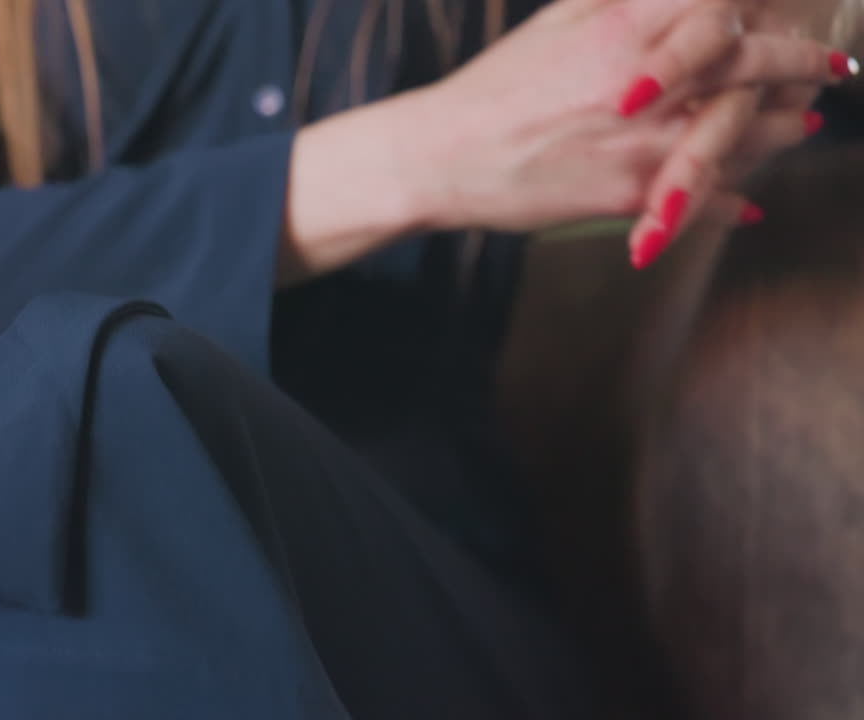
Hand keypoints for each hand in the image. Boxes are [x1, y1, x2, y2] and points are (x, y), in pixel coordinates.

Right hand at [387, 0, 846, 233]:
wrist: (441, 157)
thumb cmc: (493, 89)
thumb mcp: (557, 22)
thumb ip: (621, 1)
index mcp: (626, 28)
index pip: (726, 8)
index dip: (770, 7)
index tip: (792, 8)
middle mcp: (646, 83)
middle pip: (754, 66)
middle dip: (801, 64)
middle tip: (830, 67)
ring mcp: (642, 143)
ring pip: (743, 135)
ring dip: (781, 129)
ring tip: (798, 125)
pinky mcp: (630, 195)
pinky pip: (706, 200)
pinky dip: (734, 201)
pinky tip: (749, 201)